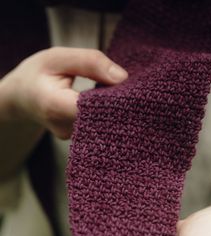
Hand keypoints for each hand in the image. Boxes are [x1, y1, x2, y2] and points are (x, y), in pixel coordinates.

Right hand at [1, 47, 127, 138]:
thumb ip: (89, 63)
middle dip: (117, 101)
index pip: (95, 107)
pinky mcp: (78, 139)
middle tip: (125, 86)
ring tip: (113, 90)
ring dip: (111, 106)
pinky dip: (105, 112)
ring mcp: (71, 137)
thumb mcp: (58, 57)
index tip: (126, 86)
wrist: (21, 97)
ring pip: (102, 123)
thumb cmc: (37, 74)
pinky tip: (105, 101)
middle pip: (102, 118)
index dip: (114, 97)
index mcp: (55, 106)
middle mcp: (64, 128)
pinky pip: (98, 125)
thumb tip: (123, 78)